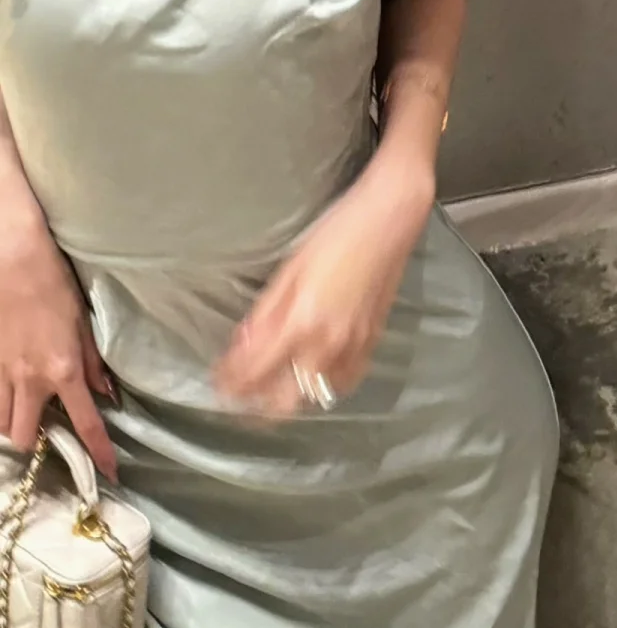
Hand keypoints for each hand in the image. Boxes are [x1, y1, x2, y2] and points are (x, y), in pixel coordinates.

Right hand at [0, 228, 116, 478]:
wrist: (8, 255)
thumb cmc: (52, 283)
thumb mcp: (83, 323)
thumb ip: (94, 364)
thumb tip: (107, 396)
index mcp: (63, 371)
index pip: (85, 424)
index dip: (99, 453)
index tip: (109, 474)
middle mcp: (30, 380)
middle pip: (23, 436)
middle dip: (34, 445)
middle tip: (48, 438)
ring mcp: (0, 372)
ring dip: (11, 429)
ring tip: (25, 421)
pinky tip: (6, 398)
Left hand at [216, 158, 433, 416]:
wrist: (387, 222)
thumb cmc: (335, 235)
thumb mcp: (290, 269)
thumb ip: (266, 312)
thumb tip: (242, 342)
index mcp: (301, 323)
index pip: (256, 370)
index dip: (232, 382)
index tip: (217, 383)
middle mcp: (327, 345)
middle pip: (285, 401)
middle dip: (258, 404)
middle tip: (240, 394)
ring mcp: (353, 349)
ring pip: (315, 396)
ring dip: (289, 397)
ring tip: (271, 388)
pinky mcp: (371, 344)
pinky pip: (344, 383)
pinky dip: (322, 386)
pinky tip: (312, 376)